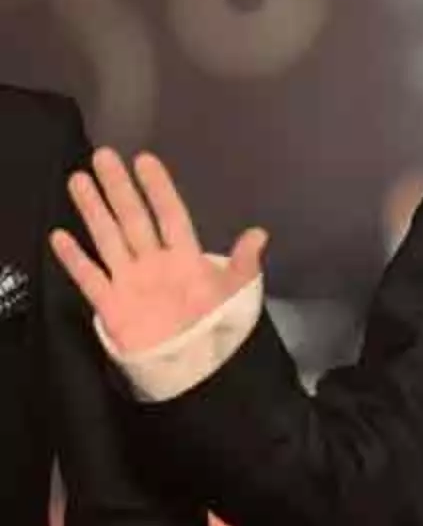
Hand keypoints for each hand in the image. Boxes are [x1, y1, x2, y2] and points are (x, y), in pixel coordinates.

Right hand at [50, 148, 266, 353]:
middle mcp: (155, 262)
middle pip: (133, 218)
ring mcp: (131, 281)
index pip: (170, 214)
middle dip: (119, 188)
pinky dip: (74, 259)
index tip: (145, 159)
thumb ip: (243, 263)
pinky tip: (59, 236)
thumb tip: (260, 232)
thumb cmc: (220, 328)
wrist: (198, 370)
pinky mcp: (112, 305)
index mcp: (186, 257)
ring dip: (94, 210)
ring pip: (109, 238)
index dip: (159, 188)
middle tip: (103, 155)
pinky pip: (90, 277)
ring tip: (78, 179)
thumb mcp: (237, 292)